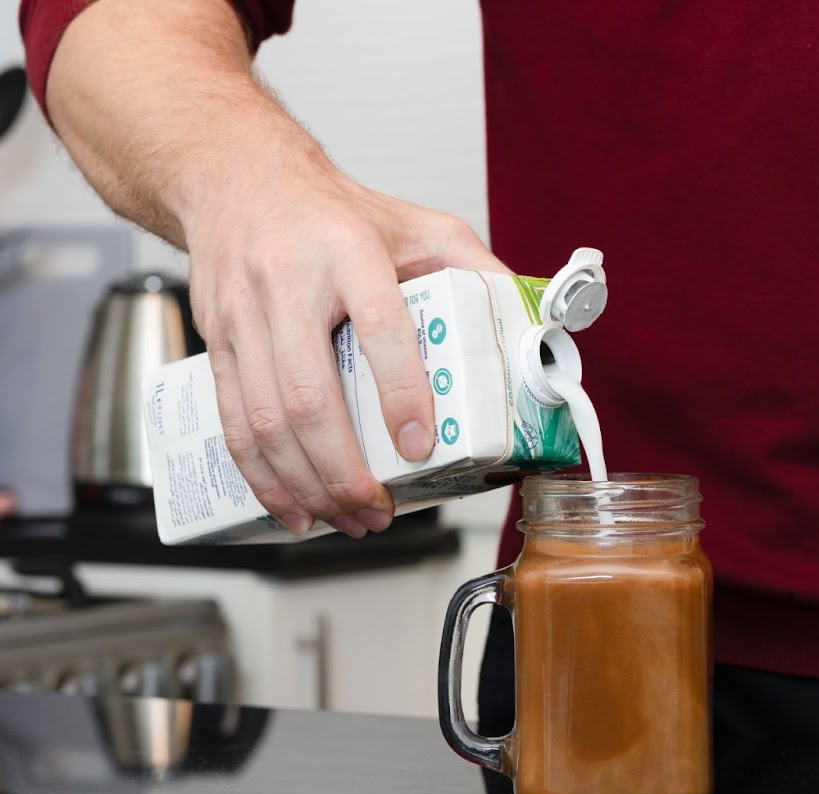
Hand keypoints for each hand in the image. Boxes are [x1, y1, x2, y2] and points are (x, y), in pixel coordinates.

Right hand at [184, 149, 505, 536]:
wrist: (236, 176)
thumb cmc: (332, 211)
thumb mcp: (417, 224)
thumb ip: (477, 269)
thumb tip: (529, 326)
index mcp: (348, 251)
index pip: (381, 328)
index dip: (402, 393)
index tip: (422, 445)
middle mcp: (288, 282)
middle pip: (310, 394)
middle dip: (345, 469)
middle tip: (380, 509)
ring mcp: (243, 315)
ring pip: (265, 419)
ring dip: (306, 484)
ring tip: (347, 518)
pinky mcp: (215, 340)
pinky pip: (232, 420)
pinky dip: (261, 475)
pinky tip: (292, 506)